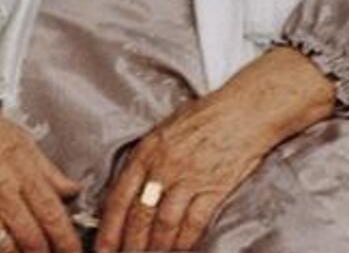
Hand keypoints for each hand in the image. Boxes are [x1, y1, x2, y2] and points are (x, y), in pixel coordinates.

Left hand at [95, 89, 279, 252]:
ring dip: (156, 247)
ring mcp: (190, 178)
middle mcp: (164, 166)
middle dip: (129, 245)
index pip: (119, 198)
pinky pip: (194, 223)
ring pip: (164, 224)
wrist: (246, 110)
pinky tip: (180, 249)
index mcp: (147, 151)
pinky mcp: (214, 188)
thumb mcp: (166, 129)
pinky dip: (184, 241)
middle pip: (138, 216)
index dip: (108, 229)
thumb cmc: (207, 116)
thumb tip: (130, 189)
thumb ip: (147, 158)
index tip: (102, 248)